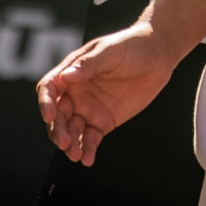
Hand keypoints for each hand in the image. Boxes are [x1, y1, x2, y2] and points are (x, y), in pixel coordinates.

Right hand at [35, 23, 179, 166]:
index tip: (50, 116)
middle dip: (58, 130)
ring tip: (76, 155)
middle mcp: (76, 93)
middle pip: (58, 115)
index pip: (50, 89)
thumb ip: (89, 64)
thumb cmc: (132, 46)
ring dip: (71, 144)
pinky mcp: (103, 122)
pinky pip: (91, 139)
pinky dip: (87, 150)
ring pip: (72, 130)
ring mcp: (89, 109)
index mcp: (72, 72)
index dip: (46, 103)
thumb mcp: (110, 51)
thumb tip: (66, 76)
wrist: (159, 56)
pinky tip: (87, 159)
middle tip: (65, 142)